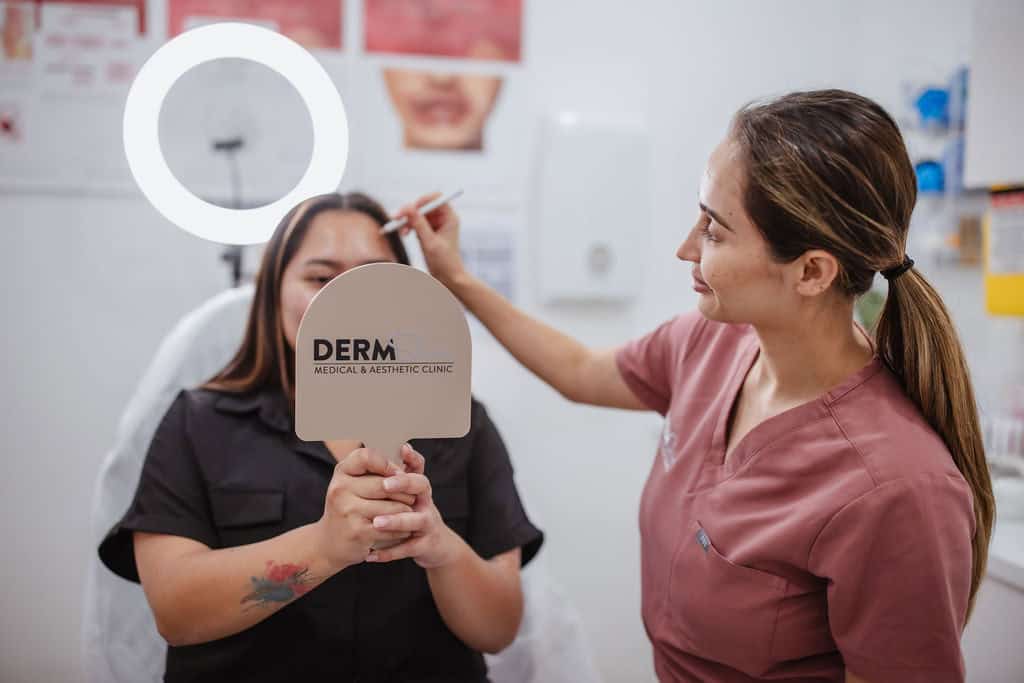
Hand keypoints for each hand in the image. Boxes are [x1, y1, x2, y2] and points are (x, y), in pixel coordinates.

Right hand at [316, 448, 416, 571]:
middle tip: (411, 498)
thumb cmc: (351, 506)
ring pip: (393, 507)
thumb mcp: (356, 482)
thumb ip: (379, 466)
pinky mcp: (357, 532)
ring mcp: (348, 511)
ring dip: (407, 511)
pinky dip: (401, 529)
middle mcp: (340, 489)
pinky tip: (401, 529)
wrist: (330, 541)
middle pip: (386, 484)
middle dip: (405, 492)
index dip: (387, 464)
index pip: (367, 456)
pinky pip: (391, 527)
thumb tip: (407, 449)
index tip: (398, 474)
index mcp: (342, 472)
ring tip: (408, 513)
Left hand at [365, 444, 464, 569]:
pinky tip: (370, 555)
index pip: (418, 467)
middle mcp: (426, 502)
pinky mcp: (425, 545)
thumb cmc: (416, 515)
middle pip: (422, 486)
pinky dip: (388, 553)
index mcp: (419, 488)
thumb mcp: (410, 495)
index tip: (401, 449)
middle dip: (404, 484)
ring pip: (415, 520)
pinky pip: (407, 549)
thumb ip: (398, 475)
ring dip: (396, 521)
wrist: (437, 547)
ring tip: (376, 522)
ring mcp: (427, 524)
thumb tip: (385, 451)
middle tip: (385, 485)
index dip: (412, 458)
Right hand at [396, 192, 466, 286]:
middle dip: (410, 211)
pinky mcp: (427, 231)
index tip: (409, 209)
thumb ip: (419, 224)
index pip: (436, 198)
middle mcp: (443, 218)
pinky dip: (407, 226)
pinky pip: (414, 222)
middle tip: (396, 217)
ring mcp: (435, 224)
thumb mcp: (430, 242)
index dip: (422, 200)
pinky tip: (403, 234)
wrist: (448, 278)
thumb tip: (408, 207)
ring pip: (417, 214)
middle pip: (424, 204)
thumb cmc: (445, 262)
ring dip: (407, 220)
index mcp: (450, 217)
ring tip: (401, 232)